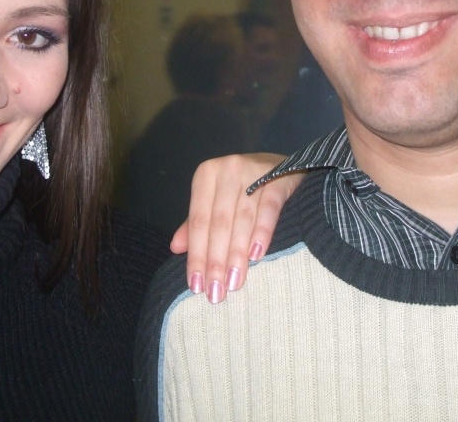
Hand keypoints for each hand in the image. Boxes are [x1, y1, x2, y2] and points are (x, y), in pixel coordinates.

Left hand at [171, 153, 301, 303]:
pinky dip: (262, 233)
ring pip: (242, 219)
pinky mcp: (278, 177)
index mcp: (206, 175)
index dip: (196, 255)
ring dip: (237, 254)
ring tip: (234, 282)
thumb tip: (175, 247)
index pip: (198, 221)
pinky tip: (256, 256)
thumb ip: (196, 223)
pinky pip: (268, 209)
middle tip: (216, 292)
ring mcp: (253, 172)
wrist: (282, 165)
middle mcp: (227, 170)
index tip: (196, 286)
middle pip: (219, 223)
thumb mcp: (215, 200)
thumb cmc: (241, 186)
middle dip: (216, 261)